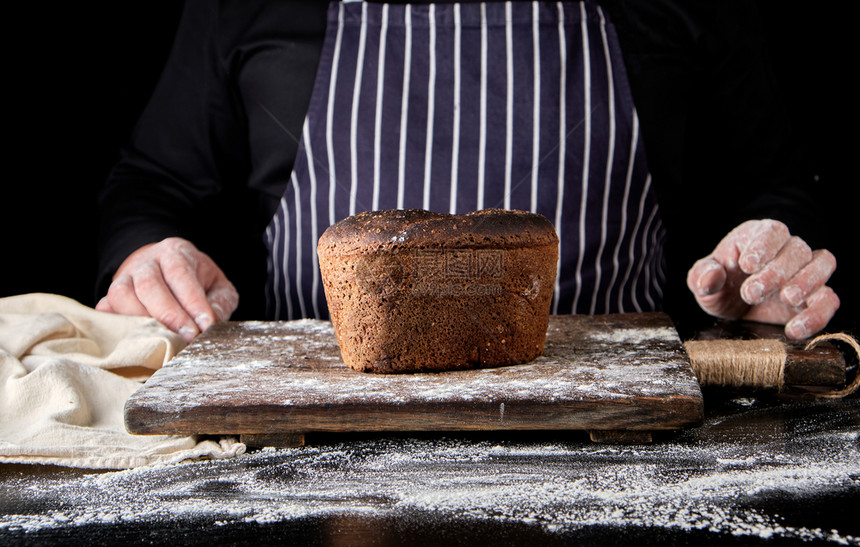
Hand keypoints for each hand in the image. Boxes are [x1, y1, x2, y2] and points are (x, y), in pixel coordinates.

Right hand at [96, 237, 238, 341]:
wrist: (162, 270)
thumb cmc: (196, 281)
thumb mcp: (217, 286)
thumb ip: (220, 303)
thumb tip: (212, 324)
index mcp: (175, 253)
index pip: (181, 274)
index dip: (192, 302)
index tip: (204, 325)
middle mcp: (146, 262)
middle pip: (149, 284)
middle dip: (169, 315)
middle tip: (187, 337)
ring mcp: (123, 278)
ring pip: (122, 294)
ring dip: (141, 321)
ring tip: (162, 340)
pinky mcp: (109, 297)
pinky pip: (105, 309)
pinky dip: (117, 326)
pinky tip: (137, 340)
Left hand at [686, 219, 838, 339]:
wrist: (735, 308)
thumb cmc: (721, 284)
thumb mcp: (703, 279)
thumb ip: (703, 275)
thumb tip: (711, 277)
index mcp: (759, 237)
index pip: (772, 231)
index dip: (763, 246)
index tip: (747, 265)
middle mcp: (787, 250)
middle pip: (796, 249)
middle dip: (775, 272)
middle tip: (751, 293)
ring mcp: (806, 272)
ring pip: (823, 264)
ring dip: (806, 282)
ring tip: (786, 299)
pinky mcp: (816, 298)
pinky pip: (829, 300)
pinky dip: (817, 314)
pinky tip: (794, 329)